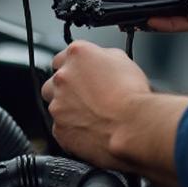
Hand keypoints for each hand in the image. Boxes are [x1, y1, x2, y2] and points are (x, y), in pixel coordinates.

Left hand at [41, 40, 151, 167]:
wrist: (132, 125)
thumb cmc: (131, 94)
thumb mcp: (122, 59)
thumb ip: (102, 57)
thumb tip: (100, 61)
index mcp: (77, 55)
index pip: (62, 57)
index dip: (74, 68)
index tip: (81, 75)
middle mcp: (62, 78)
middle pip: (55, 82)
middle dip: (67, 88)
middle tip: (87, 96)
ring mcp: (58, 105)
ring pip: (56, 106)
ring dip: (68, 109)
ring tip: (92, 115)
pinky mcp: (60, 130)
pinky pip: (62, 128)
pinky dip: (73, 129)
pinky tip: (92, 129)